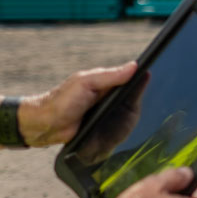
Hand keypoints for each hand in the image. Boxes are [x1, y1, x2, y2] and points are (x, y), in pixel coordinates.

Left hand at [22, 62, 138, 147]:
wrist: (45, 125)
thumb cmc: (62, 100)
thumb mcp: (86, 82)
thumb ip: (110, 76)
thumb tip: (134, 66)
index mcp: (104, 83)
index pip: (128, 78)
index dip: (140, 77)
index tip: (150, 74)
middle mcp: (107, 98)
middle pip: (133, 98)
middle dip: (138, 98)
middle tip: (144, 99)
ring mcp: (106, 115)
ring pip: (129, 115)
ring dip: (132, 115)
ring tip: (134, 114)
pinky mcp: (105, 131)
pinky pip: (121, 130)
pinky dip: (124, 128)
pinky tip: (127, 128)